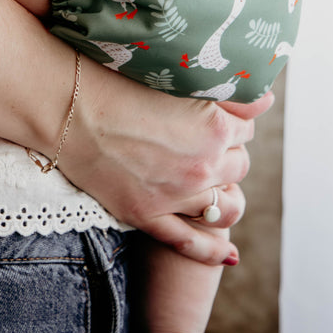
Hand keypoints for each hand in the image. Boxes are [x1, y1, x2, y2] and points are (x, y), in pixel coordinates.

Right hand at [57, 66, 270, 264]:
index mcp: (216, 128)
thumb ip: (226, 91)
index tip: (213, 116)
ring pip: (225, 206)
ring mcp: (175, 195)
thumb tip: (267, 98)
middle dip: (228, 155)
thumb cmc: (117, 80)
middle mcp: (203, 166)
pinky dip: (214, 251)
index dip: (230, 122)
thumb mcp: (177, 78)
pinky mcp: (147, 215)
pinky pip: (189, 242)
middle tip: (202, 141)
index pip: (246, 129)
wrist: (66, 104)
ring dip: (226, 196)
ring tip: (216, 185)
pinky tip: (230, 255)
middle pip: (239, 166)